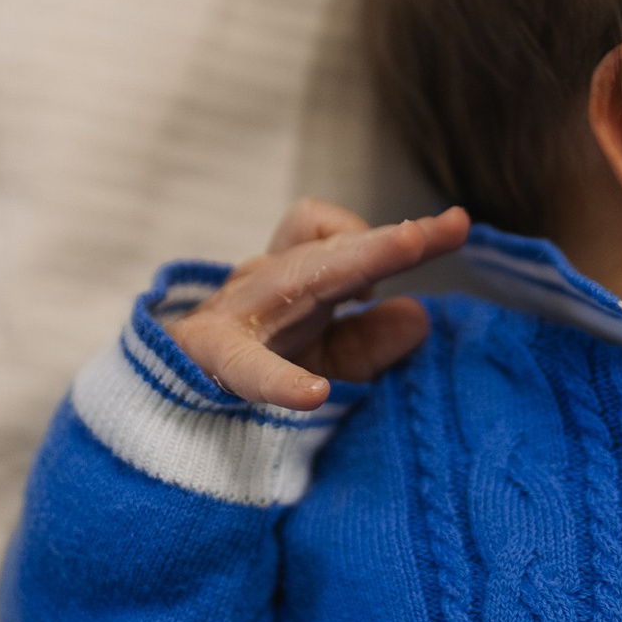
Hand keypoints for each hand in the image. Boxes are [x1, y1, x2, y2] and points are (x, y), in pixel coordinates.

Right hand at [161, 201, 470, 410]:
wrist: (165, 396)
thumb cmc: (253, 362)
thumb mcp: (321, 358)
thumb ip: (371, 342)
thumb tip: (420, 315)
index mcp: (297, 275)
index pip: (350, 242)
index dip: (401, 234)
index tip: (457, 226)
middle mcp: (268, 279)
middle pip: (330, 250)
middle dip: (384, 242)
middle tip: (437, 233)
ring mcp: (237, 313)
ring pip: (292, 281)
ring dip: (341, 269)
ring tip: (383, 274)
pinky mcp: (210, 359)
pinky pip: (249, 366)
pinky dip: (281, 379)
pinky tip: (314, 393)